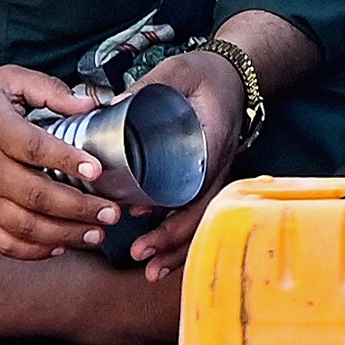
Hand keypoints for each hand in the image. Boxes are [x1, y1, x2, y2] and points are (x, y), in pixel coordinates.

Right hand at [0, 69, 120, 260]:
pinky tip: (62, 246)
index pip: (35, 149)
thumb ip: (49, 89)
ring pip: (24, 226)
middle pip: (36, 196)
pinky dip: (33, 251)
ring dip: (64, 235)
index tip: (98, 170)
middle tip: (112, 213)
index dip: (68, 160)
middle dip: (79, 208)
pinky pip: (4, 243)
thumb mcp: (6, 81)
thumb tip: (90, 104)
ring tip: (97, 235)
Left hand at [120, 49, 252, 275]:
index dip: (176, 206)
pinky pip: (197, 214)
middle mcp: (218, 165)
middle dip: (174, 240)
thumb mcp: (178, 72)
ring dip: (179, 248)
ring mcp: (214, 175)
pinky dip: (181, 237)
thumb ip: (148, 87)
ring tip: (151, 272)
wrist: (234, 74)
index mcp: (213, 141)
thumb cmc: (205, 74)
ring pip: (202, 219)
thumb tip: (111, 107)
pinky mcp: (205, 179)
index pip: (200, 181)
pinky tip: (159, 254)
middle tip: (142, 257)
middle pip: (202, 212)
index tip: (144, 220)